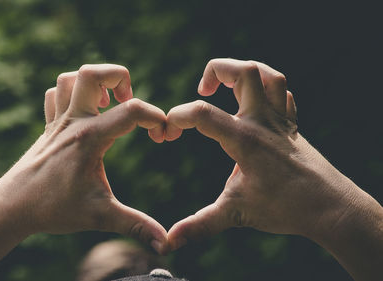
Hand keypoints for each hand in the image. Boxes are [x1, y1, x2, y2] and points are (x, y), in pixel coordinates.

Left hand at [0, 64, 167, 252]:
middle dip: (118, 76)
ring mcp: (57, 122)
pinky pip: (55, 95)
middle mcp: (72, 122)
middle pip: (91, 73)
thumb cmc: (53, 209)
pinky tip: (84, 113)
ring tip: (108, 103)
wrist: (12, 208)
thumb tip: (165, 244)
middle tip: (127, 100)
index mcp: (89, 138)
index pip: (131, 111)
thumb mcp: (100, 216)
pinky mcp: (48, 127)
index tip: (162, 136)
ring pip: (69, 79)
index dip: (156, 117)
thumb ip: (135, 225)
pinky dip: (71, 93)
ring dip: (93, 83)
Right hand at [165, 59, 382, 260]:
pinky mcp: (291, 125)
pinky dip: (266, 89)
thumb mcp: (235, 214)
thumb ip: (199, 225)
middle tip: (202, 90)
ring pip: (267, 75)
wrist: (330, 208)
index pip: (203, 114)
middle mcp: (263, 122)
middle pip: (244, 72)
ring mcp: (280, 121)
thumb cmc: (284, 208)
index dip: (177, 117)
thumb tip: (169, 244)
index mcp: (244, 140)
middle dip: (216, 70)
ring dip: (244, 72)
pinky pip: (282, 94)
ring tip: (225, 86)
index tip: (166, 133)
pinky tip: (253, 104)